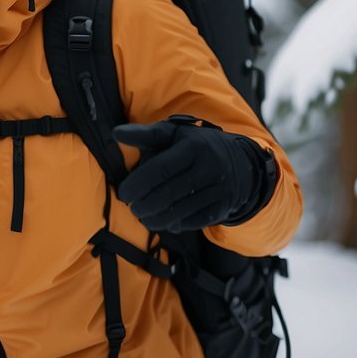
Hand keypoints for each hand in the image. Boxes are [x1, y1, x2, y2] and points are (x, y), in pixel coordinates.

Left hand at [113, 117, 276, 232]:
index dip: (138, 184)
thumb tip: (116, 133)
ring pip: (180, 211)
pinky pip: (194, 222)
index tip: (124, 194)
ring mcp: (219, 189)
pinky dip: (176, 224)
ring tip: (143, 216)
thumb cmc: (194, 145)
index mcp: (193, 146)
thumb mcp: (173, 134)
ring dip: (156, 219)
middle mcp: (209, 167)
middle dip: (144, 205)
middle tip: (132, 208)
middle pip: (168, 193)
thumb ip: (145, 135)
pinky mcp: (223, 207)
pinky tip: (164, 221)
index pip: (160, 169)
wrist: (240, 161)